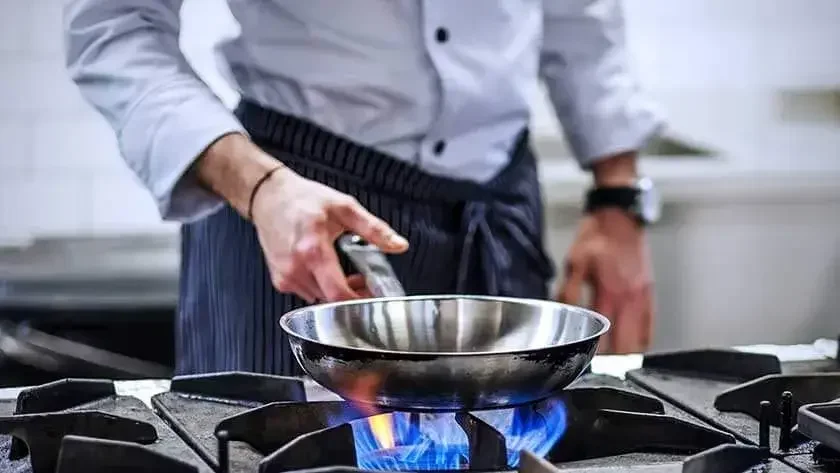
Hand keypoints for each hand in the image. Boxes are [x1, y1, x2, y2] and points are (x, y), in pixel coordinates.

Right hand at [251, 167, 407, 302]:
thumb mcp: (344, 207)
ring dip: (334, 291)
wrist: (268, 197)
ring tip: (342, 271)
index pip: (338, 293)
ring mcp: (286, 277)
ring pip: (320, 299)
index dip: (360, 301)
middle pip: (331, 300)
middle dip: (351, 295)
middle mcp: (296, 268)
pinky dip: (319, 287)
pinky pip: (307, 293)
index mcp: (313, 251)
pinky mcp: (280, 281)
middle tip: (362, 279)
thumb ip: (374, 229)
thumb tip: (398, 245)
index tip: (373, 296)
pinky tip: (323, 270)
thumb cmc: (303, 199)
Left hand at [556, 208, 653, 353]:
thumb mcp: (574, 262)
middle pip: (627, 346)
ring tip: (612, 358)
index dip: (596, 354)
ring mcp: (642, 296)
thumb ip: (568, 291)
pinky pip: (649, 326)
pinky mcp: (649, 292)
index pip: (606, 337)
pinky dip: (641, 339)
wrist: (619, 217)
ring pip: (641, 340)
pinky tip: (630, 344)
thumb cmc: (596, 237)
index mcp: (609, 292)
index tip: (586, 360)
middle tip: (598, 364)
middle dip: (613, 360)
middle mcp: (630, 298)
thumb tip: (563, 314)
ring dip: (627, 352)